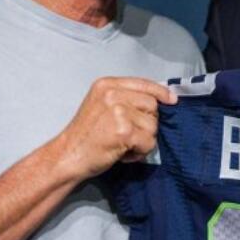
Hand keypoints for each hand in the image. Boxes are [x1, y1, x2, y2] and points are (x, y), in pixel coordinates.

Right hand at [55, 77, 176, 179]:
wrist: (67, 156)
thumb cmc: (85, 136)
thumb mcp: (101, 106)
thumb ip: (125, 99)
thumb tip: (158, 101)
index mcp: (107, 85)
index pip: (144, 83)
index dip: (161, 92)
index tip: (172, 99)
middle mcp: (112, 94)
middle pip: (152, 105)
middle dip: (146, 123)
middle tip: (128, 135)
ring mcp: (118, 112)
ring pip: (153, 126)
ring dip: (143, 140)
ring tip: (122, 145)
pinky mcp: (124, 131)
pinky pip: (148, 142)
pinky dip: (140, 152)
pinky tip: (123, 153)